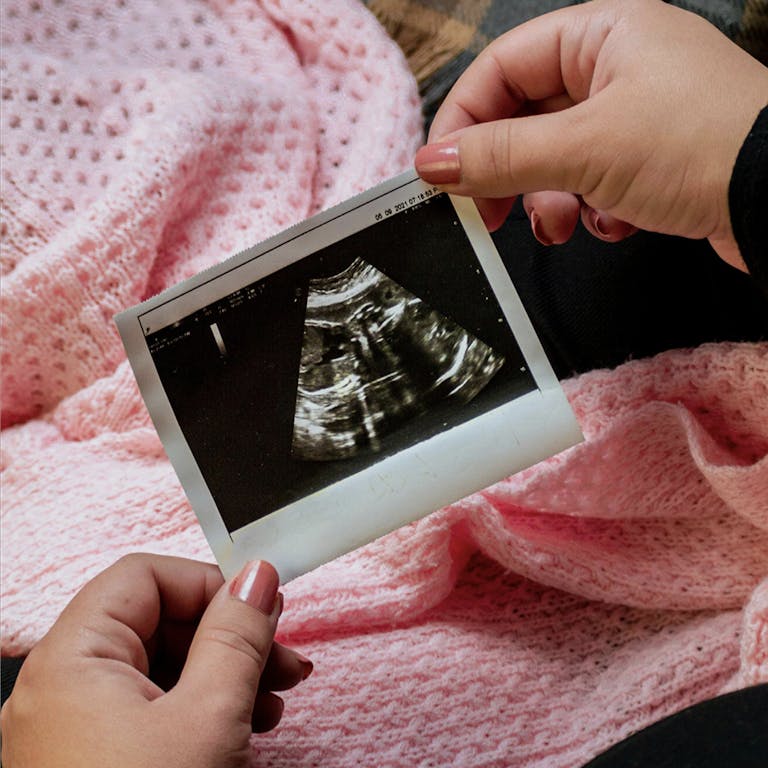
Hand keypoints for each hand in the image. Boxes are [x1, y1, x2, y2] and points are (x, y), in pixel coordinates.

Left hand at [0, 554, 312, 767]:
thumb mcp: (209, 717)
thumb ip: (236, 634)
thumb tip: (256, 576)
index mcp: (71, 661)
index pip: (145, 577)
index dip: (209, 584)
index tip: (261, 606)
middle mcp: (63, 687)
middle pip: (157, 620)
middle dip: (229, 635)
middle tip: (281, 656)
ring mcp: (77, 727)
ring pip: (162, 665)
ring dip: (226, 672)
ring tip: (273, 698)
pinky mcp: (96, 759)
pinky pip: (154, 707)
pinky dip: (203, 707)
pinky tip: (245, 725)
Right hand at [414, 0, 767, 269]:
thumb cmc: (704, 146)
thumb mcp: (585, 149)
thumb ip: (502, 156)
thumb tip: (434, 163)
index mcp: (601, 35)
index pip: (501, 68)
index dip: (464, 120)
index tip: (440, 174)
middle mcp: (615, 68)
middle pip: (525, 117)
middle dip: (506, 172)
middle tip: (487, 214)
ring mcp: (634, 116)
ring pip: (555, 158)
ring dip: (549, 200)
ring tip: (565, 225)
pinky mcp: (650, 160)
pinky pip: (590, 183)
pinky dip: (590, 209)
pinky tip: (615, 222)